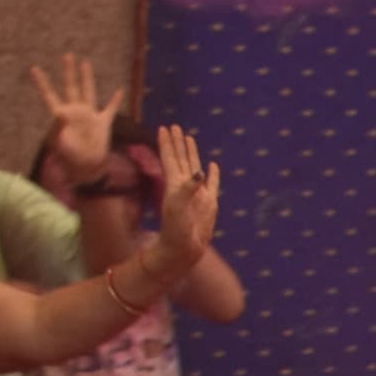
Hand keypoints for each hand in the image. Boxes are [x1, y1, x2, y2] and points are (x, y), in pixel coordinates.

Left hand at [29, 55, 126, 189]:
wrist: (86, 167)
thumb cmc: (68, 156)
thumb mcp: (59, 142)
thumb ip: (58, 127)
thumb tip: (59, 113)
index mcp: (60, 115)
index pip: (49, 95)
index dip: (42, 82)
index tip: (34, 69)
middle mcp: (74, 111)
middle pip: (71, 87)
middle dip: (68, 72)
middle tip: (67, 55)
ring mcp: (89, 115)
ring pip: (88, 91)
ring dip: (87, 78)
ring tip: (85, 63)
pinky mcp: (102, 123)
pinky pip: (110, 108)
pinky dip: (115, 100)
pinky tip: (119, 90)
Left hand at [143, 125, 218, 292]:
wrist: (184, 249)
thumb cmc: (177, 229)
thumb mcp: (178, 207)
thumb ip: (188, 188)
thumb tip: (199, 170)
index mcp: (175, 184)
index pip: (170, 158)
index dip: (167, 143)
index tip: (164, 127)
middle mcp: (185, 186)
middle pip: (181, 158)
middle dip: (178, 143)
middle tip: (175, 126)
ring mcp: (197, 194)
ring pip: (194, 167)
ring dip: (191, 153)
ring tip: (189, 138)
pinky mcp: (209, 203)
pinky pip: (211, 183)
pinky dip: (211, 174)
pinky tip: (211, 166)